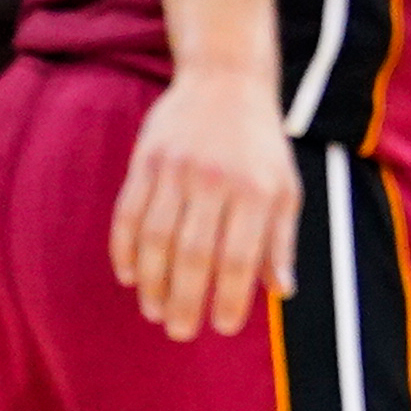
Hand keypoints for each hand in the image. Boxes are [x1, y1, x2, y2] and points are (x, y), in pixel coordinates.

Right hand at [110, 70, 299, 339]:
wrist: (226, 78)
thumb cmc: (261, 145)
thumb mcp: (286, 187)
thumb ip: (282, 240)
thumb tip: (281, 292)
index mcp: (257, 192)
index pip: (240, 259)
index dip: (231, 299)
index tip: (224, 327)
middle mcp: (216, 181)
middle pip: (193, 254)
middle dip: (185, 300)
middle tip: (181, 332)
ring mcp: (176, 169)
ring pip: (155, 238)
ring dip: (152, 282)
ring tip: (155, 311)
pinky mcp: (146, 159)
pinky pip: (128, 212)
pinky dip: (124, 249)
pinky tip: (129, 276)